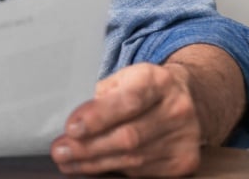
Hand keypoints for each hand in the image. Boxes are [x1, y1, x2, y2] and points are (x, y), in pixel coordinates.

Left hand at [51, 62, 203, 175]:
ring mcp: (184, 137)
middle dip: (88, 147)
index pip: (127, 102)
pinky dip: (114, 169)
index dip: (97, 117)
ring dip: (95, 163)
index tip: (71, 128)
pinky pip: (142, 171)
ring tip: (68, 162)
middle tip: (60, 151)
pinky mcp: (185, 160)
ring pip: (133, 158)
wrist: (188, 98)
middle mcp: (176, 109)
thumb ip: (100, 97)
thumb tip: (75, 124)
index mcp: (158, 81)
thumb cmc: (143, 88)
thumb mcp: (122, 79)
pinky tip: (93, 166)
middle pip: (128, 136)